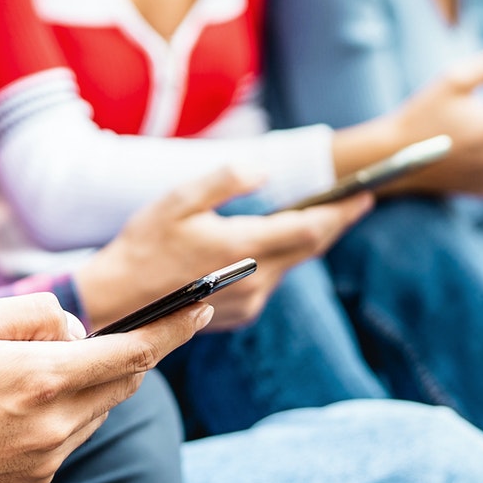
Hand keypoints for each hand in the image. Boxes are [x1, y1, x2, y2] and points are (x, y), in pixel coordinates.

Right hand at [0, 291, 203, 482]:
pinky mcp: (31, 482)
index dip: (175, 328)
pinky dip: (61, 413)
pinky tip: (11, 406)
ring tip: (27, 370)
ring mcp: (45, 460)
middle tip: (92, 332)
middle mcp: (53, 425)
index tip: (203, 306)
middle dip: (124, 352)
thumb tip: (78, 329)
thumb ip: (34, 313)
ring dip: (87, 384)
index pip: (133, 350)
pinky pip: (68, 438)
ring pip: (96, 411)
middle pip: (121, 381)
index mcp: (41, 378)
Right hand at [74, 166, 372, 332]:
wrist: (119, 301)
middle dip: (334, 224)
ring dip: (306, 240)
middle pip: (309, 248)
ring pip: (291, 264)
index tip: (363, 194)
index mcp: (243, 248)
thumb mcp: (179, 200)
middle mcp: (255, 280)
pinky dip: (280, 258)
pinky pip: (272, 280)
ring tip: (321, 215)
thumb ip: (225, 181)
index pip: (310, 229)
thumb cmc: (144, 244)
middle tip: (356, 201)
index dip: (341, 212)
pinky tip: (277, 241)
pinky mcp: (241, 312)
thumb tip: (264, 170)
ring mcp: (250, 301)